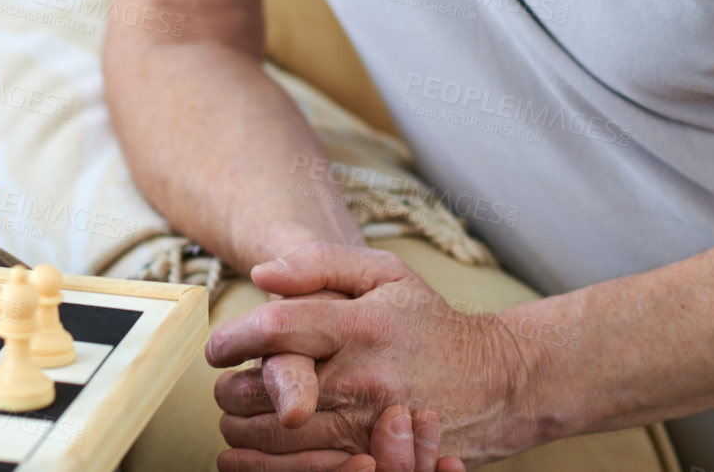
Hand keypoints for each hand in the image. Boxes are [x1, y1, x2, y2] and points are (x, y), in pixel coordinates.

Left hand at [206, 243, 532, 465]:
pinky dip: (270, 467)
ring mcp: (371, 427)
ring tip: (234, 417)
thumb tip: (261, 275)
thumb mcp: (384, 272)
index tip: (216, 349)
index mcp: (360, 326)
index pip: (276, 330)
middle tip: (225, 383)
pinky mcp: (380, 460)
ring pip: (280, 441)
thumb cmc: (429, 321)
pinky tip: (250, 455)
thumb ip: (318, 263)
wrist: (497, 381)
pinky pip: (309, 471)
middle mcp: (363, 379)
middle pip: (266, 393)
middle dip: (230, 390)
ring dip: (242, 431)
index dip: (232, 339)